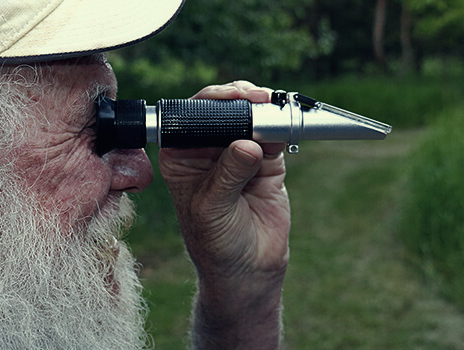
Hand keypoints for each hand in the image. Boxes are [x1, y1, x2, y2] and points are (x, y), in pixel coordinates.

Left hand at [159, 80, 289, 347]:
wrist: (248, 270)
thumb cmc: (216, 243)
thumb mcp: (213, 209)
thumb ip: (228, 175)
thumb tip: (247, 144)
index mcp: (180, 155)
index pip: (189, 115)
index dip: (210, 101)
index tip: (232, 99)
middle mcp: (206, 149)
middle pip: (222, 109)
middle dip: (240, 100)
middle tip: (258, 100)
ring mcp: (237, 152)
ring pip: (250, 117)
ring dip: (262, 111)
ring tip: (272, 113)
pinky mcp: (266, 161)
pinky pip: (274, 135)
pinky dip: (280, 128)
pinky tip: (282, 130)